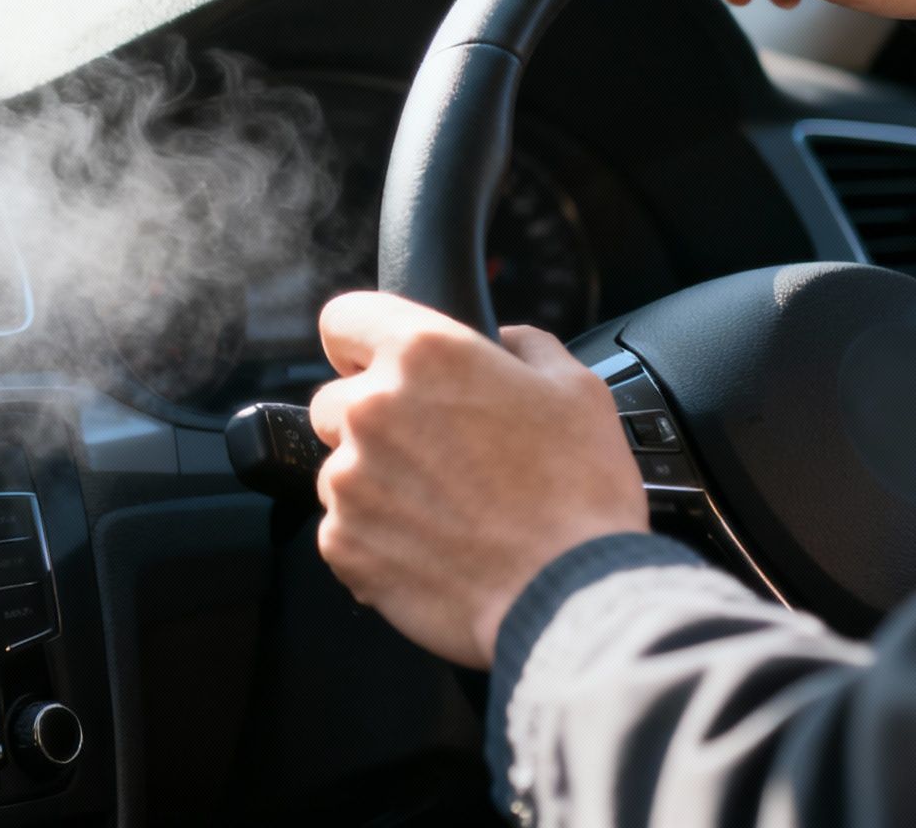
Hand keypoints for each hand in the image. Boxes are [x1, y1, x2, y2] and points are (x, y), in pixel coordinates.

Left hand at [310, 293, 645, 667]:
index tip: (376, 363)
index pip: (343, 319)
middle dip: (375, 420)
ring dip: (377, 481)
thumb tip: (503, 340)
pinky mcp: (341, 542)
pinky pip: (344, 527)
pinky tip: (435, 547)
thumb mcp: (576, 389)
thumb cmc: (579, 494)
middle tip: (436, 453)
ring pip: (341, 467)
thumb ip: (525, 346)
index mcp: (423, 356)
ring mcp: (348, 479)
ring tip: (446, 510)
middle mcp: (371, 409)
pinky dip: (377, 537)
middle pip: (336, 400)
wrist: (571, 596)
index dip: (360, 341)